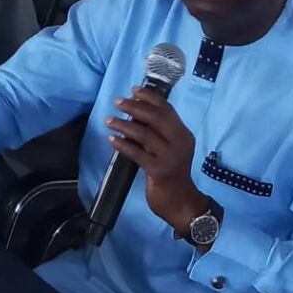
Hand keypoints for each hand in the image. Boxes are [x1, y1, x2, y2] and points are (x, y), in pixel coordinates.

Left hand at [106, 87, 208, 233]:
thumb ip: (159, 133)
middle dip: (135, 107)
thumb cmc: (172, 174)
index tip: (134, 90)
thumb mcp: (170, 149)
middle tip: (118, 102)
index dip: (150, 97)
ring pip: (144, 134)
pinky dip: (123, 144)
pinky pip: (137, 153)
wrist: (180, 203)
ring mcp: (170, 157)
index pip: (167, 109)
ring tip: (109, 120)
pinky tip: (112, 139)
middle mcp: (180, 142)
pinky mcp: (159, 171)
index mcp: (183, 134)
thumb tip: (136, 113)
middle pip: (156, 117)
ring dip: (124, 125)